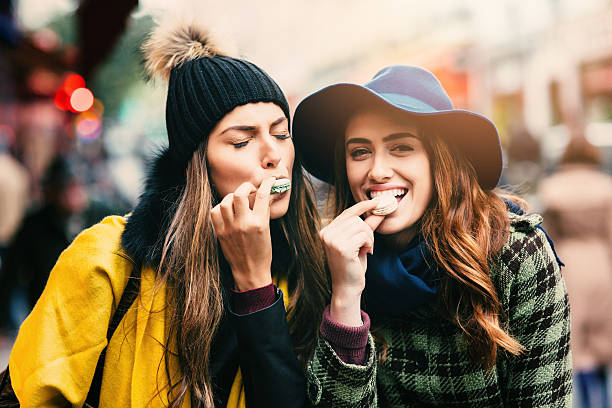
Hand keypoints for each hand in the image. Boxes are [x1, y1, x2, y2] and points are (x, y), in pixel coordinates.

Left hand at [211, 177, 275, 290]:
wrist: (250, 271)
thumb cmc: (262, 252)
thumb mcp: (267, 230)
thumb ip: (264, 211)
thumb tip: (267, 194)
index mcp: (259, 223)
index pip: (262, 195)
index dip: (267, 184)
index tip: (269, 182)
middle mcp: (243, 224)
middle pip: (240, 194)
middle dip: (246, 187)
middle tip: (250, 190)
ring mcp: (229, 228)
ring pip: (226, 201)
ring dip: (233, 197)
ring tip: (238, 200)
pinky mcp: (220, 233)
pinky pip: (215, 211)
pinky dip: (220, 207)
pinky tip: (227, 210)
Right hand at [319, 199, 384, 325]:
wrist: (347, 287)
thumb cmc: (353, 266)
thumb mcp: (360, 242)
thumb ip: (367, 226)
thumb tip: (379, 210)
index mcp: (326, 231)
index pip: (347, 212)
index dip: (363, 206)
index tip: (378, 201)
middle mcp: (326, 233)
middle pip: (356, 219)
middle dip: (367, 231)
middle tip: (367, 246)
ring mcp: (332, 240)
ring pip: (361, 226)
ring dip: (369, 238)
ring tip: (365, 250)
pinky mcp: (341, 247)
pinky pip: (364, 235)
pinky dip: (369, 244)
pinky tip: (365, 253)